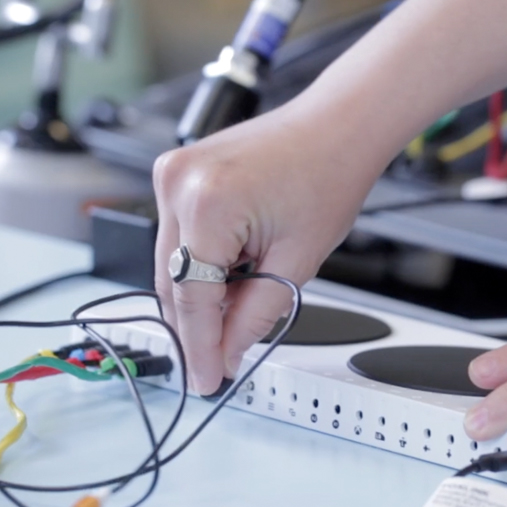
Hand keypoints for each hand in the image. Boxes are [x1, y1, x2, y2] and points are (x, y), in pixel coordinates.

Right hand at [153, 104, 383, 394]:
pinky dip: (200, 263)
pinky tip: (231, 273)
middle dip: (197, 325)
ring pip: (172, 262)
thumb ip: (254, 316)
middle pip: (172, 283)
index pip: (191, 299)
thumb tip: (226, 354)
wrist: (335, 127)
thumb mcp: (297, 262)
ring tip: (240, 306)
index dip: (200, 348)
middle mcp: (177, 184)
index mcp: (207, 204)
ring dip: (199, 294)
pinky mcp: (176, 173)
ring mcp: (171, 174)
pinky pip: (178, 236)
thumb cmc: (328, 176)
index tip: (206, 380)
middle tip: (221, 360)